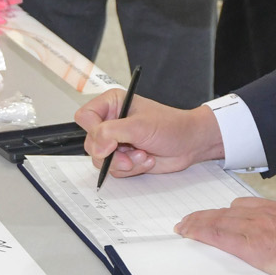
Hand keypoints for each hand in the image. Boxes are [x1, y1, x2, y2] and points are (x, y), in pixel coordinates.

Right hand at [76, 90, 223, 177]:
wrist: (190, 144)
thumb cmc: (171, 126)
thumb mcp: (140, 126)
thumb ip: (112, 133)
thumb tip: (96, 146)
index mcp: (112, 104)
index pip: (85, 117)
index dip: (94, 132)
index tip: (110, 143)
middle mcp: (111, 122)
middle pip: (91, 143)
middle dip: (112, 153)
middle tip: (130, 152)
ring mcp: (116, 141)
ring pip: (102, 160)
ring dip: (125, 163)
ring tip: (144, 155)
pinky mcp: (123, 157)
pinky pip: (114, 170)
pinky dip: (131, 169)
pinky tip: (146, 159)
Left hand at [176, 198, 275, 274]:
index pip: (244, 207)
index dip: (227, 211)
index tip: (218, 213)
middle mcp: (262, 215)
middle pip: (226, 213)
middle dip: (207, 216)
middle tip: (190, 220)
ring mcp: (254, 228)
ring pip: (217, 220)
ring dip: (198, 222)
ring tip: (184, 226)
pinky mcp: (248, 245)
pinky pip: (217, 235)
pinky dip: (199, 232)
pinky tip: (188, 232)